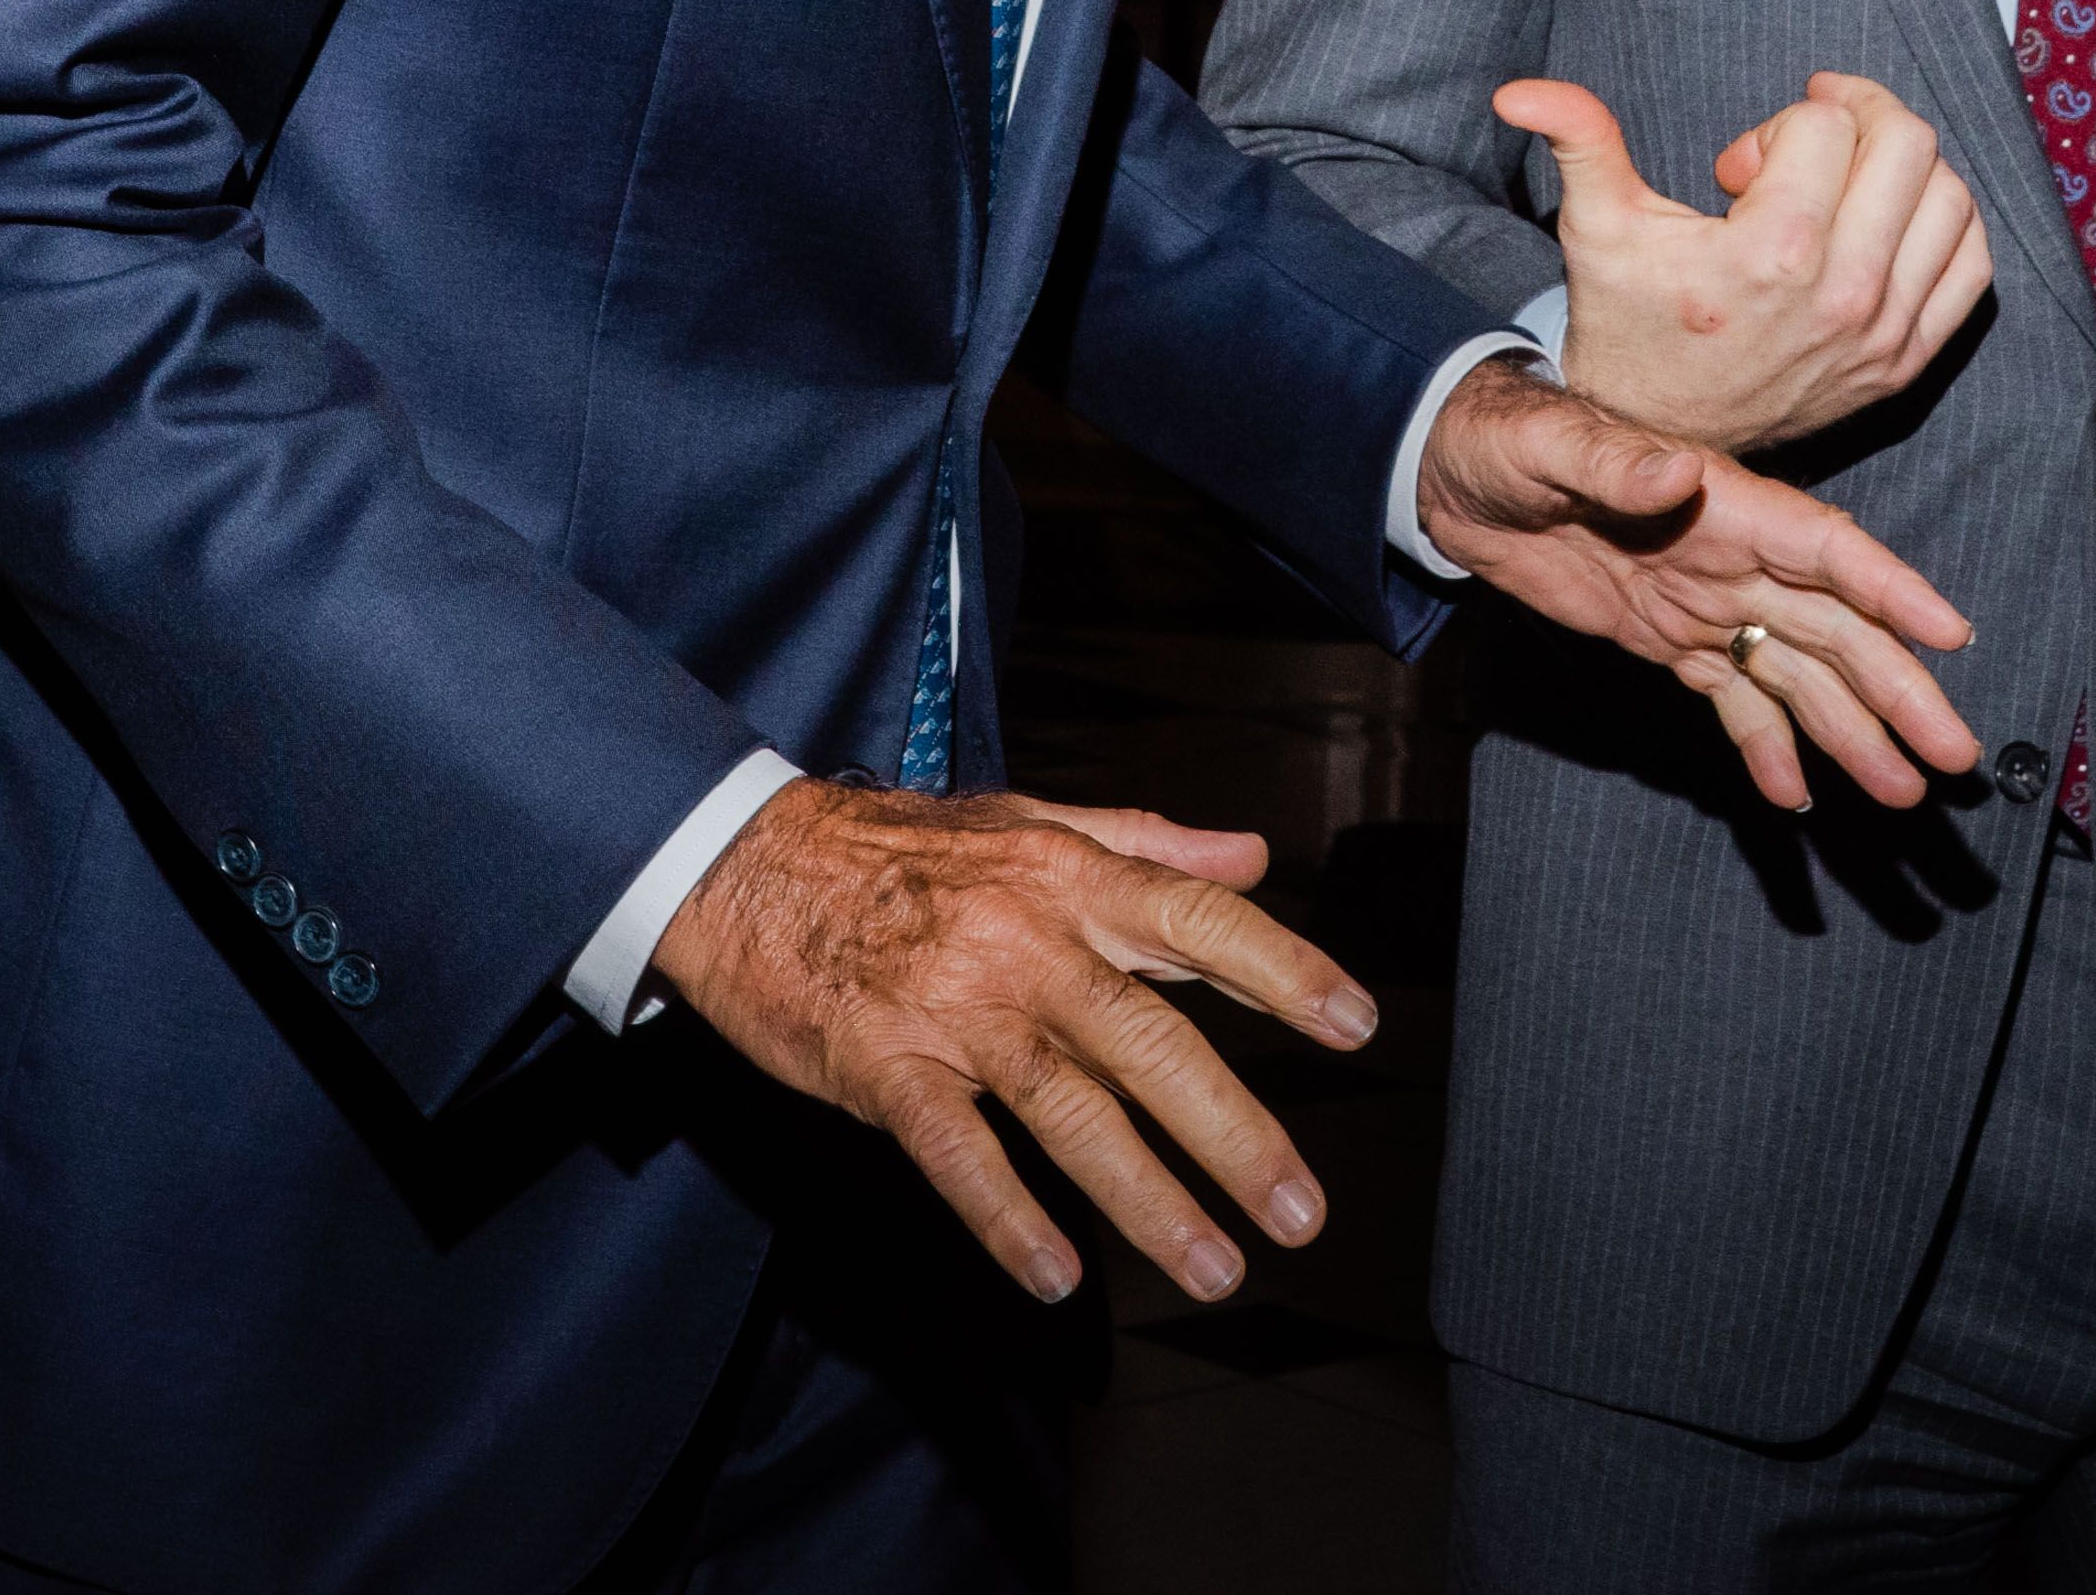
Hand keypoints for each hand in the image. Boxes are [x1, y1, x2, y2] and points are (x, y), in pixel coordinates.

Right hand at [646, 779, 1375, 1306]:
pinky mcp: (884, 1067)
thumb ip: (1145, 842)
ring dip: (1148, 1200)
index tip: (1352, 1025)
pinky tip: (1057, 1274)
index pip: (1198, 919)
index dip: (1281, 970)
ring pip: (1069, 1113)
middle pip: (1150, 1041)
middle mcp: (1025, 942)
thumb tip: (1250, 854)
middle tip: (1300, 1208)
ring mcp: (954, 1009)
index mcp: (1068, 876)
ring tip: (1216, 1266)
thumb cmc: (895, 847)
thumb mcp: (1027, 820)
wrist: (742, 859)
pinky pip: (957, 1153)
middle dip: (1234, 1131)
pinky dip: (1007, 1216)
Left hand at [1410, 359, 1980, 813]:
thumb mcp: (1553, 446)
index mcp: (1722, 503)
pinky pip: (1735, 700)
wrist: (1453, 474)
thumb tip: (1673, 475)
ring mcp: (1708, 604)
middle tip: (1951, 753)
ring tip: (1903, 791)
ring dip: (1852, 733)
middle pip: (1837, 630)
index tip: (1951, 635)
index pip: (1827, 549)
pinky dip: (1768, 748)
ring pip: (1800, 676)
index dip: (1892, 591)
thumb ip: (1615, 465)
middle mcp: (1734, 558)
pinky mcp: (1670, 641)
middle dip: (1899, 690)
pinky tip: (1799, 797)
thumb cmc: (1507, 439)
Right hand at [1504, 71, 1993, 453]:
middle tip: (1806, 139)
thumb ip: (1577, 142)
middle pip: (1907, 145)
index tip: (1739, 167)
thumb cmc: (1629, 319)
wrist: (1657, 429)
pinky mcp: (1907, 360)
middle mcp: (1844, 294)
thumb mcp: (1598, 226)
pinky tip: (1886, 221)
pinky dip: (1943, 225)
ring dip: (1902, 168)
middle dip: (1856, 118)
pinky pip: (1971, 265)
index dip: (1779, 124)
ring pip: (1950, 196)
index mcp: (1774, 253)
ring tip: (1844, 181)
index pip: (1827, 124)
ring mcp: (1885, 333)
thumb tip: (1518, 91)